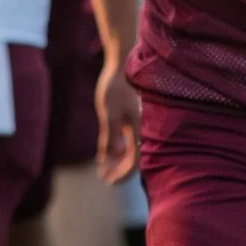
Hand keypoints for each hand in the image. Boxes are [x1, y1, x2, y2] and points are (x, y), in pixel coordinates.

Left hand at [96, 59, 140, 183]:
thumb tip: (108, 158)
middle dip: (119, 170)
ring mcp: (137, 122)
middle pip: (134, 157)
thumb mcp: (108, 112)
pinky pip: (127, 139)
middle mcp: (141, 127)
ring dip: (117, 160)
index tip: (108, 181)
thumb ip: (110, 135)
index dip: (122, 173)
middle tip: (104, 178)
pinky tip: (107, 154)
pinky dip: (118, 148)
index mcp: (139, 128)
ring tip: (103, 169)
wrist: (121, 64)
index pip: (134, 159)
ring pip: (130, 148)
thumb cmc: (114, 87)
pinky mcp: (131, 117)